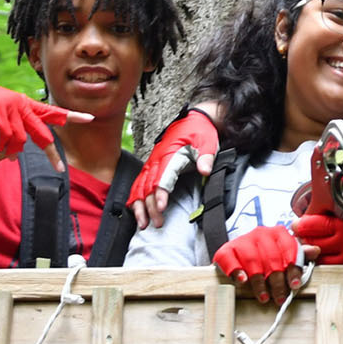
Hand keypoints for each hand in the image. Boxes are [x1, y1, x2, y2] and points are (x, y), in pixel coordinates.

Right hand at [0, 67, 89, 169]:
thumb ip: (11, 130)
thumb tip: (15, 155)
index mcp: (23, 103)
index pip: (52, 110)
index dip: (71, 115)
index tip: (90, 118)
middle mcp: (20, 104)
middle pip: (42, 134)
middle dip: (51, 154)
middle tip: (61, 170)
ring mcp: (9, 109)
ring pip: (21, 141)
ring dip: (9, 153)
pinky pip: (5, 140)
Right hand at [129, 108, 220, 228]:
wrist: (194, 120)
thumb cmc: (200, 132)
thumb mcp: (208, 143)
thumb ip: (206, 157)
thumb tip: (205, 170)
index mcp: (170, 154)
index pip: (163, 177)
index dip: (161, 193)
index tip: (161, 208)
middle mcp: (157, 159)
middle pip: (149, 186)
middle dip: (150, 206)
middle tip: (156, 223)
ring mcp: (152, 163)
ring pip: (140, 186)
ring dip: (140, 205)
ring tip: (142, 223)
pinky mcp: (151, 166)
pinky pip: (138, 183)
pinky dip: (135, 197)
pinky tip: (134, 211)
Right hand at [210, 225, 312, 304]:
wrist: (238, 251)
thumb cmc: (266, 254)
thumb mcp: (284, 252)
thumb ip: (299, 253)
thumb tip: (315, 250)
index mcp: (278, 233)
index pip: (289, 250)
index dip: (293, 270)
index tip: (295, 285)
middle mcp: (261, 233)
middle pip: (272, 259)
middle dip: (277, 282)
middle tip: (280, 298)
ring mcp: (242, 240)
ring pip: (253, 262)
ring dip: (259, 282)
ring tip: (264, 297)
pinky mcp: (226, 249)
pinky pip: (231, 261)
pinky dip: (237, 272)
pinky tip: (243, 281)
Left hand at [290, 191, 342, 264]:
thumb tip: (333, 198)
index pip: (315, 222)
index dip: (302, 223)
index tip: (296, 222)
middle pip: (313, 239)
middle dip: (302, 236)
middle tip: (299, 233)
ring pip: (320, 255)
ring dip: (310, 249)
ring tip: (308, 244)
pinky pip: (332, 265)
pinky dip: (323, 261)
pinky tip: (322, 255)